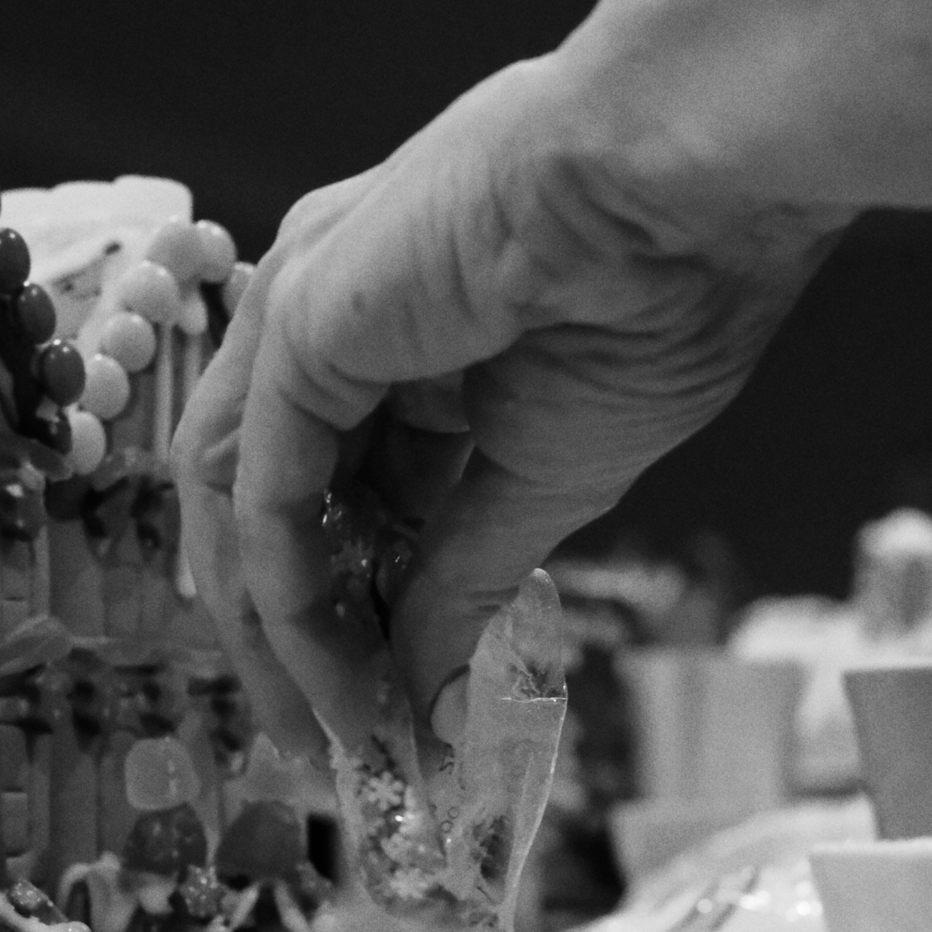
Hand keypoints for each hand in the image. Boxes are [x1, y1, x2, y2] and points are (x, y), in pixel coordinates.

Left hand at [172, 53, 849, 759]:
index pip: (338, 493)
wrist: (689, 181)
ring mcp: (303, 310)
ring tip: (326, 734)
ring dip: (275, 632)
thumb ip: (466, 582)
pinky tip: (336, 671)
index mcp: (401, 333)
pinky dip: (291, 594)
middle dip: (291, 640)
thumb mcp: (549, 476)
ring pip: (242, 500)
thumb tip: (429, 701)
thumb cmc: (661, 293)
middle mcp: (330, 317)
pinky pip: (265, 486)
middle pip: (267, 503)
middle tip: (330, 750)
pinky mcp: (299, 321)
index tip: (381, 717)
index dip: (351, 612)